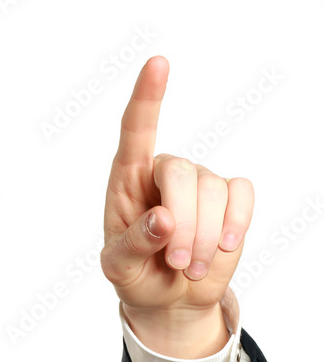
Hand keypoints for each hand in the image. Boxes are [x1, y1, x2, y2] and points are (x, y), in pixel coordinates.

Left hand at [100, 55, 253, 357]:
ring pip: (213, 191)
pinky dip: (233, 227)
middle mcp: (164, 172)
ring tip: (187, 266)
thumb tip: (164, 218)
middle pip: (181, 173)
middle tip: (174, 261)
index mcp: (127, 181)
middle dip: (182, 224)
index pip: (136, 130)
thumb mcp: (119, 268)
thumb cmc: (135, 274)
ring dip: (203, 238)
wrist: (170, 298)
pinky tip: (221, 249)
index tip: (157, 63)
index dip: (147, 97)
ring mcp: (201, 181)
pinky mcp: (230, 197)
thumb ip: (133, 244)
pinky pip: (242, 198)